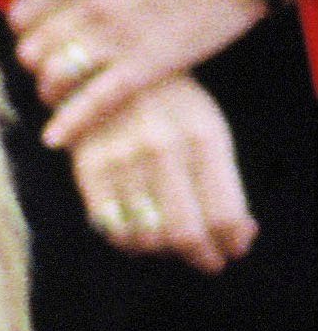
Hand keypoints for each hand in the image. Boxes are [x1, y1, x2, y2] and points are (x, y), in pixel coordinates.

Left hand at [16, 0, 261, 153]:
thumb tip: (65, 13)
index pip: (22, 16)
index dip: (23, 36)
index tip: (34, 46)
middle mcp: (91, 6)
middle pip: (32, 51)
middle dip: (35, 69)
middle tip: (49, 77)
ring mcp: (116, 36)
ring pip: (55, 77)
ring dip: (51, 93)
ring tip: (59, 100)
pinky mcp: (145, 65)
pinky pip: (92, 101)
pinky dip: (68, 123)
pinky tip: (53, 139)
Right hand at [69, 71, 254, 275]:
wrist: (110, 69)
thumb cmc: (170, 106)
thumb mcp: (207, 129)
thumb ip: (224, 181)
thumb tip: (240, 235)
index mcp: (204, 137)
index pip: (224, 212)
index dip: (232, 242)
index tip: (233, 250)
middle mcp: (164, 149)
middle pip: (185, 233)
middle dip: (202, 256)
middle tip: (208, 261)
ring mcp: (123, 160)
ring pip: (148, 237)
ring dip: (165, 249)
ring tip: (173, 240)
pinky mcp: (90, 169)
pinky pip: (112, 229)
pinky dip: (130, 241)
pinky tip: (140, 232)